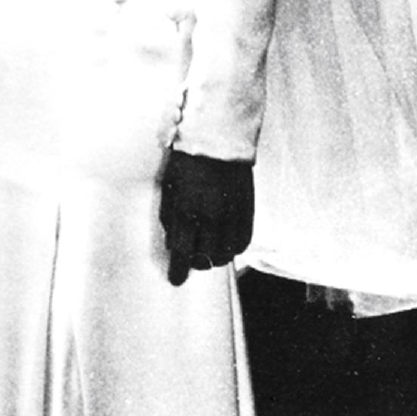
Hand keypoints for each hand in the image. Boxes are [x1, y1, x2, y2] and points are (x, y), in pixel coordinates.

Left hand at [159, 150, 254, 286]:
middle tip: (192, 254)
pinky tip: (226, 239)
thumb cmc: (189, 157)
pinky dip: (233, 246)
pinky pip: (242, 242)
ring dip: (215, 255)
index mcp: (188, 210)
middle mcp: (212, 218)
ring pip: (225, 254)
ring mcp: (232, 215)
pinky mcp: (247, 210)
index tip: (176, 279)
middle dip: (196, 260)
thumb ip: (170, 216)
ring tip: (209, 246)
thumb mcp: (169, 185)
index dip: (178, 271)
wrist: (219, 135)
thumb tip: (172, 241)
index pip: (183, 253)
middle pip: (205, 258)